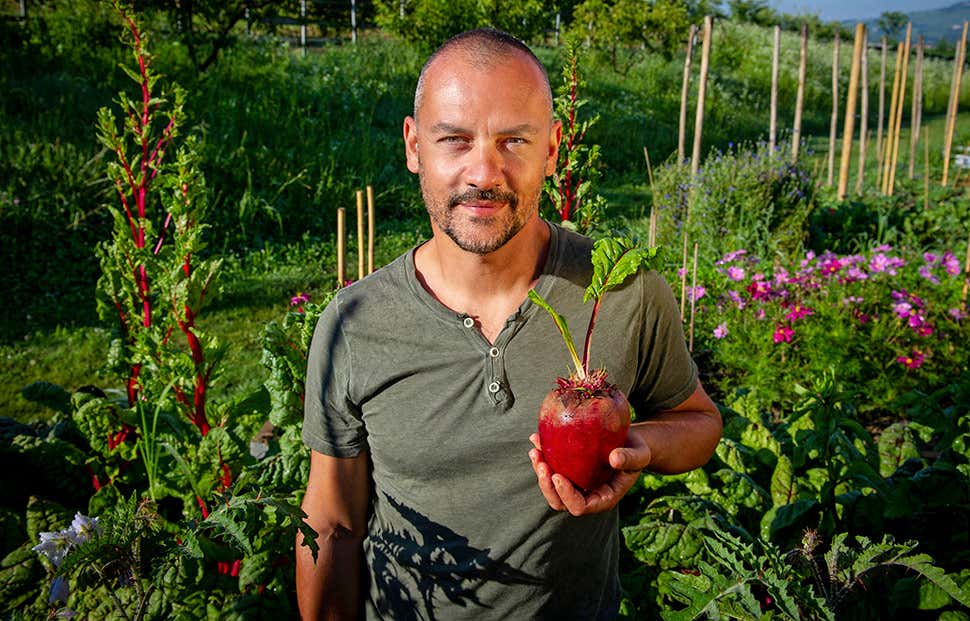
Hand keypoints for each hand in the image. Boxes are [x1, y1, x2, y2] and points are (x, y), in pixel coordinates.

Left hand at [528, 430, 651, 515]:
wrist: (628, 441)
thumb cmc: (636, 450)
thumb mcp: (640, 454)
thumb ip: (631, 458)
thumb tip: (614, 459)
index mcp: (603, 498)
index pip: (580, 507)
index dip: (566, 495)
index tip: (557, 475)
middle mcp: (586, 495)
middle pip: (559, 502)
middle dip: (547, 486)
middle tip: (541, 464)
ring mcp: (575, 484)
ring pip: (551, 487)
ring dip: (540, 471)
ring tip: (535, 451)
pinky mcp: (568, 470)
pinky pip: (551, 468)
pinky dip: (542, 455)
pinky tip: (536, 439)